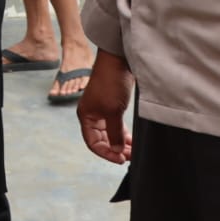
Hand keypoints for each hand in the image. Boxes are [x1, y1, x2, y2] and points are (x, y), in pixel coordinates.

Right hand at [76, 49, 134, 163]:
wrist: (118, 60)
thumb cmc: (111, 83)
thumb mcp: (113, 111)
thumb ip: (115, 133)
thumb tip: (117, 151)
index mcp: (86, 116)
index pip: (93, 143)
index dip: (106, 153)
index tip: (121, 159)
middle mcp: (91, 114)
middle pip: (101, 140)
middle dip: (115, 149)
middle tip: (130, 157)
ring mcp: (102, 110)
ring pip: (110, 133)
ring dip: (120, 143)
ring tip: (133, 151)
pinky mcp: (112, 105)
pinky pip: (116, 126)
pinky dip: (123, 134)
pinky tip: (132, 140)